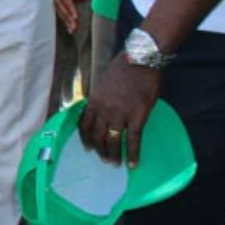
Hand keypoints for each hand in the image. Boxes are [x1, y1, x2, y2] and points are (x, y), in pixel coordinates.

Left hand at [78, 52, 161, 166]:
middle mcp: (103, 109)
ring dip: (113, 155)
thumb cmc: (124, 68)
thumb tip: (103, 107)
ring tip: (114, 165)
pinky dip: (133, 154)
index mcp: (94, 100)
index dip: (85, 138)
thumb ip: (102, 97)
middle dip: (99, 150)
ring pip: (112, 140)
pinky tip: (133, 164)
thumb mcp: (104, 82)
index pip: (84, 124)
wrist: (140, 59)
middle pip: (97, 135)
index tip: (87, 147)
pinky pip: (133, 140)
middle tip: (103, 160)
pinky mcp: (137, 117)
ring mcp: (120, 114)